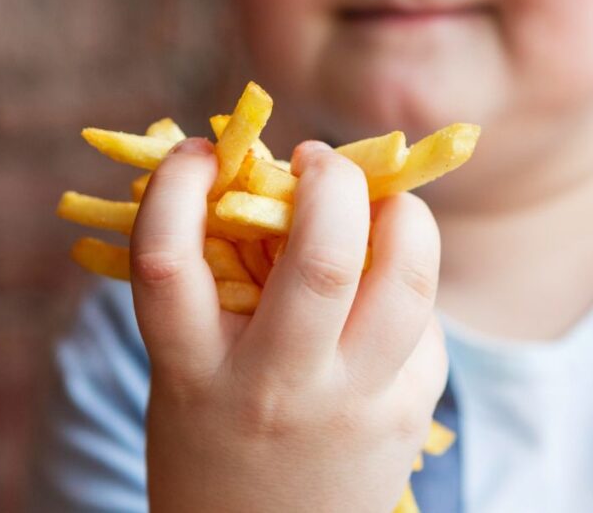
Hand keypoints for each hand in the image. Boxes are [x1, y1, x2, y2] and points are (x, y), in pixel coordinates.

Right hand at [130, 137, 447, 512]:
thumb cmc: (215, 441)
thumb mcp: (188, 373)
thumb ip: (220, 288)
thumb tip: (272, 183)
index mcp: (192, 373)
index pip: (167, 259)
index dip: (177, 185)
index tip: (199, 151)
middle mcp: (276, 389)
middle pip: (323, 258)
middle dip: (331, 180)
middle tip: (316, 162)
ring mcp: (353, 405)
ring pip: (408, 281)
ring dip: (403, 215)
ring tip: (379, 204)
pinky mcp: (409, 414)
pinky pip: (424, 323)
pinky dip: (408, 282)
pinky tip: (385, 287)